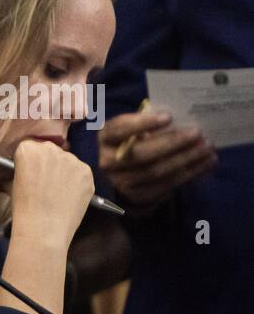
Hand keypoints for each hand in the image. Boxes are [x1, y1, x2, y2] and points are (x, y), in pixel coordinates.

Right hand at [8, 138, 94, 251]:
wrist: (44, 228)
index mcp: (27, 149)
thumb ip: (23, 170)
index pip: (30, 146)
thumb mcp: (13, 184)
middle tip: (45, 184)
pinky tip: (68, 197)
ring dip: (64, 173)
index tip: (31, 172)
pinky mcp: (87, 171)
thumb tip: (29, 172)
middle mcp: (50, 149)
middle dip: (48, 164)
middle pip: (50, 151)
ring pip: (67, 162)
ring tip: (57, 194)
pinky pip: (80, 173)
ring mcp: (71, 159)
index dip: (30, 161)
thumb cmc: (24, 209)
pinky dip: (76, 183)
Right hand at [98, 109, 216, 209]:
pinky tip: (207, 163)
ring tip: (208, 147)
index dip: (142, 124)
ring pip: (156, 172)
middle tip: (198, 133)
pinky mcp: (139, 196)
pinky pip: (167, 185)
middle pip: (141, 154)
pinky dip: (190, 173)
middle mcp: (108, 163)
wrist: (124, 174)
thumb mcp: (135, 128)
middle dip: (172, 143)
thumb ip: (149, 121)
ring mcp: (122, 182)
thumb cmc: (134, 141)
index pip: (119, 130)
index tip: (169, 116)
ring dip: (186, 159)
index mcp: (106, 139)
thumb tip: (181, 116)